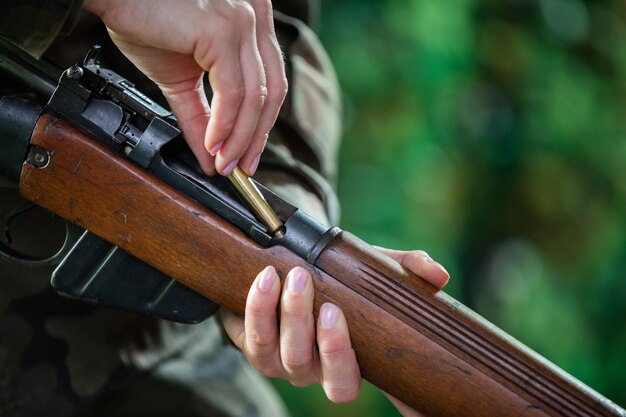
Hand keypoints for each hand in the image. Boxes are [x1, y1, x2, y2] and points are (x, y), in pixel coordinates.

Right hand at [83, 0, 286, 175]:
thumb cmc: (142, 19)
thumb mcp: (180, 76)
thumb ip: (200, 114)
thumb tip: (210, 154)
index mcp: (253, 20)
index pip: (271, 81)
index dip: (262, 124)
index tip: (248, 154)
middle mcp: (255, 15)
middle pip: (272, 91)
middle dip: (256, 137)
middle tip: (239, 167)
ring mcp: (242, 20)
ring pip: (255, 96)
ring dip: (240, 139)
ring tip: (224, 163)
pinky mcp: (222, 30)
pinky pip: (233, 92)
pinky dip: (224, 125)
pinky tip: (212, 143)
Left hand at [221, 248, 448, 409]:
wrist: (294, 270)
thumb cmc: (342, 281)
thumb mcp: (376, 274)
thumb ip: (408, 271)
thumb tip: (439, 276)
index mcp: (343, 364)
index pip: (344, 381)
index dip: (338, 355)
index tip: (336, 312)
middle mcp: (310, 369)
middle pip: (306, 364)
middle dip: (304, 324)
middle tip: (308, 281)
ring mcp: (278, 361)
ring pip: (277, 350)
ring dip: (282, 311)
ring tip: (291, 274)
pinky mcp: (253, 346)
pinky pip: (250, 335)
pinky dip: (257, 305)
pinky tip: (265, 278)